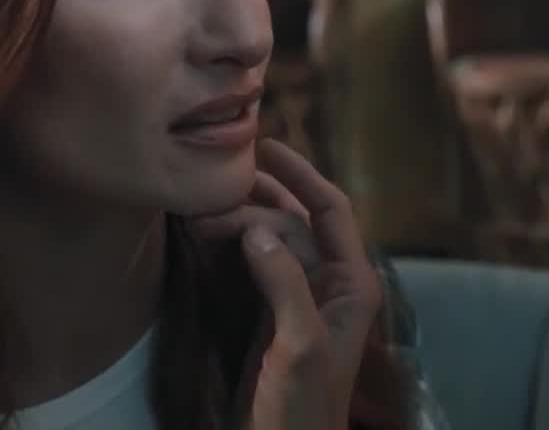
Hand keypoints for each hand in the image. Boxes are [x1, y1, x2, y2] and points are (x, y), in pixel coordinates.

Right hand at [193, 139, 381, 429]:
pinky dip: (229, 248)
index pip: (332, 210)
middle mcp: (330, 283)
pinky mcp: (271, 315)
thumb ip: (283, 284)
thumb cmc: (302, 408)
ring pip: (270, 241)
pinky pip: (252, 266)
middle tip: (206, 195)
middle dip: (254, 204)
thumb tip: (257, 230)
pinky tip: (202, 235)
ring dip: (236, 224)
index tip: (265, 145)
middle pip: (294, 222)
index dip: (302, 174)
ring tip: (196, 213)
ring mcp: (299, 298)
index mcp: (352, 284)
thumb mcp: (298, 344)